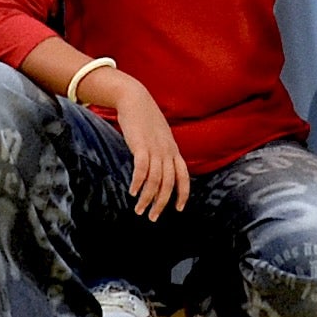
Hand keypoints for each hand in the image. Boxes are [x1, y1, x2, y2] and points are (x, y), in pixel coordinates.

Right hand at [106, 84, 190, 218]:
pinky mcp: (141, 146)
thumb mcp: (159, 136)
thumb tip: (159, 169)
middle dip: (162, 204)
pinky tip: (132, 192)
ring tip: (139, 210)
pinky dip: (138, 183)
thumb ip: (161, 152)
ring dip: (147, 198)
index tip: (178, 209)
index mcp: (173, 151)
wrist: (135, 98)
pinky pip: (142, 169)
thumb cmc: (145, 119)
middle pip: (169, 184)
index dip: (183, 194)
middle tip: (152, 217)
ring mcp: (155, 149)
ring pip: (155, 181)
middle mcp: (167, 152)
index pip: (184, 177)